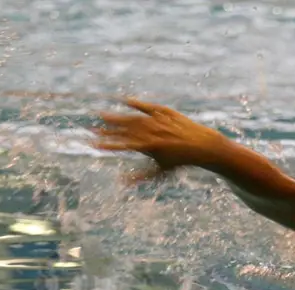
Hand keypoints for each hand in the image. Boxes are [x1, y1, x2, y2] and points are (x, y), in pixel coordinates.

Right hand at [92, 99, 226, 181]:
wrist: (201, 145)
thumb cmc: (179, 161)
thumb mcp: (160, 171)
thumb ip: (140, 176)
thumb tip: (123, 184)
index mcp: (149, 147)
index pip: (123, 145)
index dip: (107, 145)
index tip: (94, 144)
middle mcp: (152, 132)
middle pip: (124, 130)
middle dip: (107, 130)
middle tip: (92, 129)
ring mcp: (158, 121)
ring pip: (133, 118)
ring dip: (117, 117)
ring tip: (103, 116)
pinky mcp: (165, 112)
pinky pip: (147, 107)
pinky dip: (136, 103)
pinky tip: (125, 101)